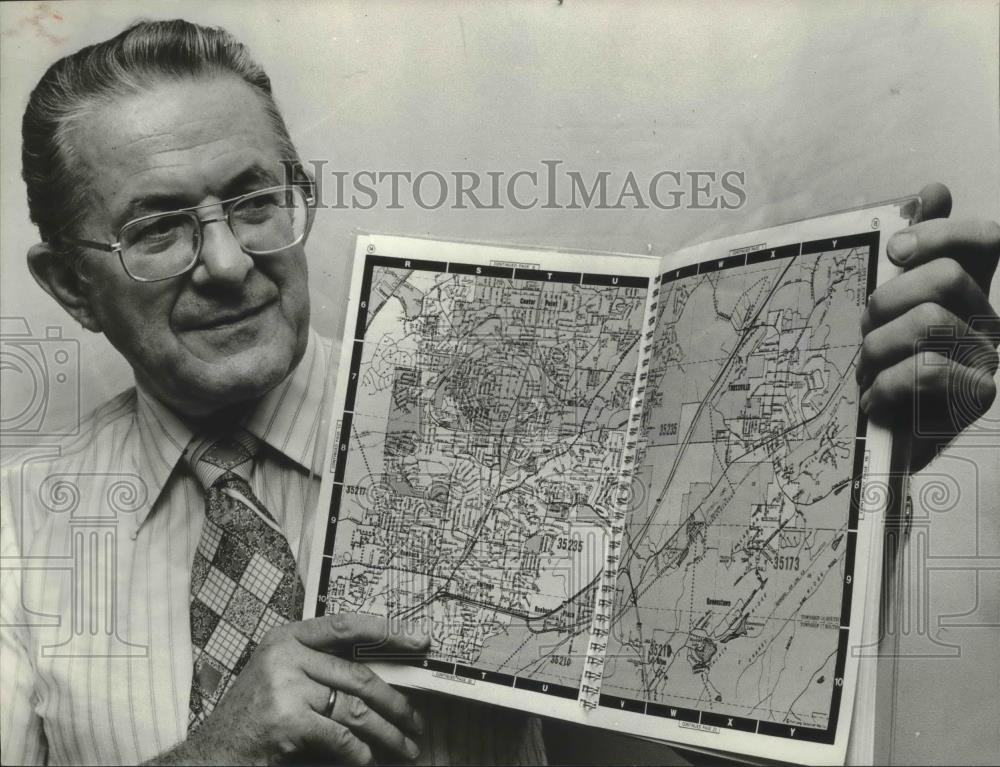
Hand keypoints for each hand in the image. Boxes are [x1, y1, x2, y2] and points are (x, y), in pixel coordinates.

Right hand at [150, 613, 427, 765]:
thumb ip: (322, 671)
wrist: (212, 756)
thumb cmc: (253, 721)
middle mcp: (286, 654)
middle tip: (417, 723)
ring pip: (356, 708)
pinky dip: (359, 754)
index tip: (420, 638)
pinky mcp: (286, 719)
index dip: (387, 629)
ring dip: (388, 733)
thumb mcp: (283, 680)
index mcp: (287, 637)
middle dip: (396, 704)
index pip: (346, 625)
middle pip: (359, 676)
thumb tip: (383, 680)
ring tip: (406, 748)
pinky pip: (340, 736)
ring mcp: (284, 685)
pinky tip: (368, 762)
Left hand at [858, 182, 999, 471]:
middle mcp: (992, 324)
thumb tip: (932, 191)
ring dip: (877, 349)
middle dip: (886, 301)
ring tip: (868, 372)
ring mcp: (989, 365)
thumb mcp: (896, 309)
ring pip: (928, 324)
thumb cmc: (891, 375)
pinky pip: (921, 373)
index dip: (942, 231)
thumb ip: (919, 250)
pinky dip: (883, 387)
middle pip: (947, 280)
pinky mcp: (975, 404)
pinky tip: (875, 402)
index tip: (894, 248)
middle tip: (868, 330)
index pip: (988, 239)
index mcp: (976, 295)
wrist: (900, 456)